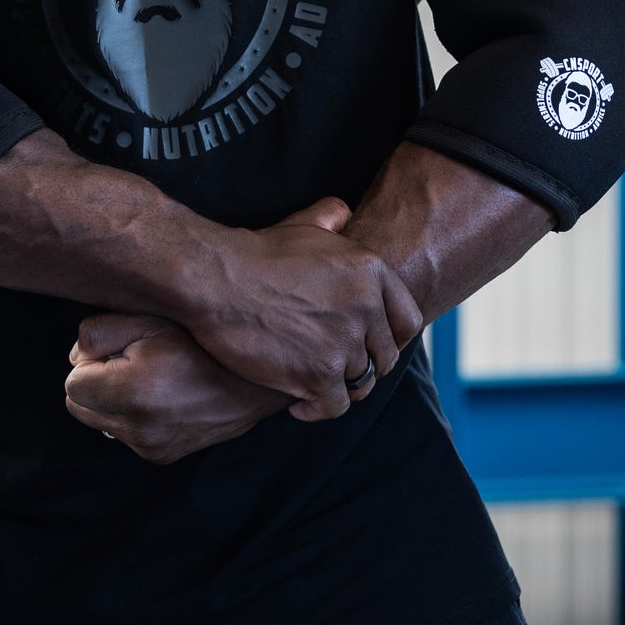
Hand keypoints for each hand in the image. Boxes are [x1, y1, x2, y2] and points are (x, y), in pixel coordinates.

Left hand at [64, 315, 285, 463]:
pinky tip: (161, 396)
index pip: (73, 385)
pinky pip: (123, 433)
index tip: (119, 350)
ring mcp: (151, 446)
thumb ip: (99, 331)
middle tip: (130, 361)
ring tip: (149, 378)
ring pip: (99, 421)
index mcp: (133, 392)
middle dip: (95, 383)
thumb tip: (76, 357)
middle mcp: (140, 428)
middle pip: (79, 408)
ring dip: (112, 400)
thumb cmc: (202, 340)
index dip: (91, 361)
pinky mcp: (161, 455)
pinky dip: (131, 415)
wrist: (253, 379)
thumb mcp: (150, 318)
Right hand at [186, 196, 421, 422]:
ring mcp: (343, 344)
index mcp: (371, 274)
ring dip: (339, 387)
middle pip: (384, 357)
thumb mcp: (304, 225)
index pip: (407, 322)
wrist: (216, 280)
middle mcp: (366, 309)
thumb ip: (332, 218)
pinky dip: (318, 410)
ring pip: (361, 383)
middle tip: (336, 367)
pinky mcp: (318, 375)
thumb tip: (347, 214)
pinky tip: (299, 405)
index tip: (371, 346)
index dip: (391, 339)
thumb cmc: (257, 253)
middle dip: (364, 365)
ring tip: (316, 384)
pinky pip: (335, 406)